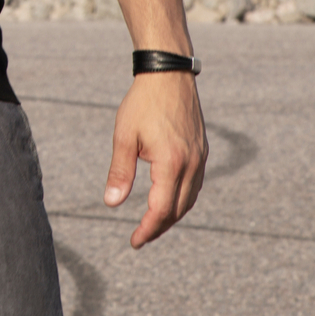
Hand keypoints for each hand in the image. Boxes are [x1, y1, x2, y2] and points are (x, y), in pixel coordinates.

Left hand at [104, 71, 206, 247]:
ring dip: (172, 214)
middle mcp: (192, 165)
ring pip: (190, 200)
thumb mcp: (124, 136)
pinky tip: (168, 197)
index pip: (161, 210)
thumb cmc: (142, 102)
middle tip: (140, 236)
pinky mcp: (203, 151)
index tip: (134, 241)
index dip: (147, 229)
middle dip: (159, 226)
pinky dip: (182, 198)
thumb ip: (119, 172)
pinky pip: (195, 185)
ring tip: (152, 222)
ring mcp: (201, 158)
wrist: (168, 74)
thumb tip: (111, 204)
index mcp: (171, 163)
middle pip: (178, 210)